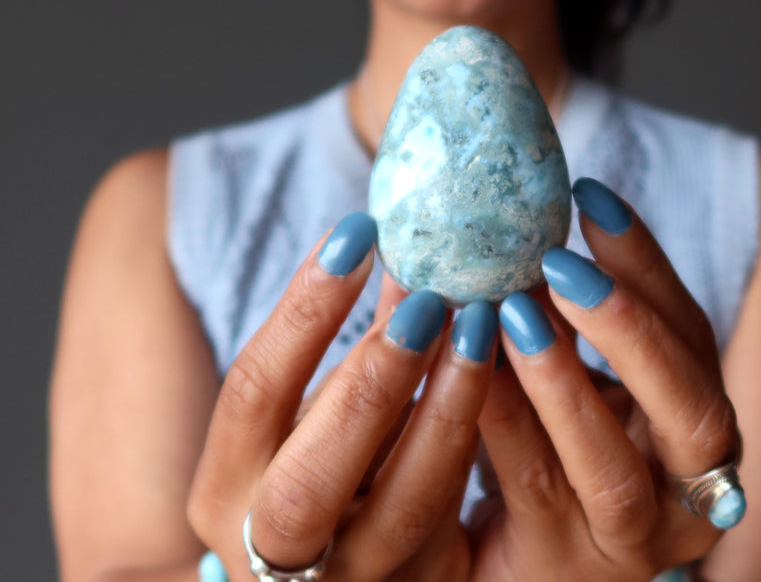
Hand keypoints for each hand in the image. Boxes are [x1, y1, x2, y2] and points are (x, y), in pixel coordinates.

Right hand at [187, 212, 498, 581]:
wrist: (334, 577)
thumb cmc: (320, 476)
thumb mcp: (316, 419)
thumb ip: (354, 352)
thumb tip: (409, 251)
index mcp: (227, 488)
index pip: (252, 392)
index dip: (304, 311)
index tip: (358, 233)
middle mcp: (269, 549)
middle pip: (311, 476)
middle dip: (376, 379)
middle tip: (431, 298)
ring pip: (403, 508)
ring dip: (450, 410)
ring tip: (483, 329)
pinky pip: (458, 522)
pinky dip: (482, 448)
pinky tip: (514, 381)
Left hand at [471, 179, 742, 580]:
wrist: (508, 559)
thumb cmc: (542, 451)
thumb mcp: (565, 378)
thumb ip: (563, 315)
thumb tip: (521, 214)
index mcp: (698, 430)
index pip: (691, 337)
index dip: (645, 265)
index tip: (589, 195)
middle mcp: (687, 492)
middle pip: (691, 409)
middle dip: (629, 329)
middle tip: (561, 263)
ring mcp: (630, 543)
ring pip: (613, 468)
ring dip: (560, 382)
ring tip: (509, 312)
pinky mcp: (564, 569)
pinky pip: (534, 490)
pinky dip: (502, 424)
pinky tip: (466, 367)